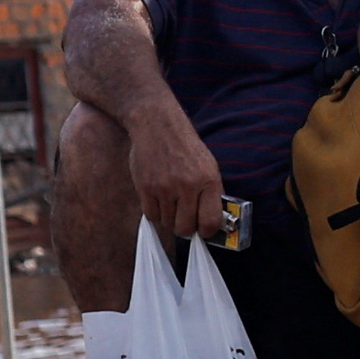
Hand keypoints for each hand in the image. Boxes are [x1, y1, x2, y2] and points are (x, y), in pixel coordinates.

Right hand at [128, 108, 227, 254]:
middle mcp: (187, 186)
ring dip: (169, 218)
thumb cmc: (185, 148)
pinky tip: (160, 199)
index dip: (207, 232)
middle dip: (186, 228)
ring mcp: (165, 188)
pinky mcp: (146, 188)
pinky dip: (156, 212)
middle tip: (185, 219)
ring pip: (167, 223)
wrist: (158, 126)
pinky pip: (152, 216)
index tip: (204, 231)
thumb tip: (213, 222)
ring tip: (172, 201)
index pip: (211, 221)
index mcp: (208, 180)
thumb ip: (211, 193)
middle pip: (185, 228)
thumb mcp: (208, 166)